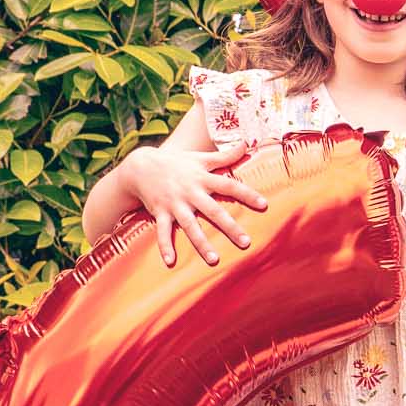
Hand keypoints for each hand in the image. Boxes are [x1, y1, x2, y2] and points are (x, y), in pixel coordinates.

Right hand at [123, 145, 268, 266]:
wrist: (141, 166)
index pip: (229, 185)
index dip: (247, 194)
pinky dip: (165, 246)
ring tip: (214, 260)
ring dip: (201, 243)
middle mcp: (190, 192)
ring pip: (190, 226)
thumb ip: (225, 155)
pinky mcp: (160, 213)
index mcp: (202, 178)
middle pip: (213, 211)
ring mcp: (174, 204)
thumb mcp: (200, 158)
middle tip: (246, 242)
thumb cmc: (176, 163)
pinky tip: (170, 262)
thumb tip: (247, 144)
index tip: (264, 205)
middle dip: (229, 227)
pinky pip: (162, 232)